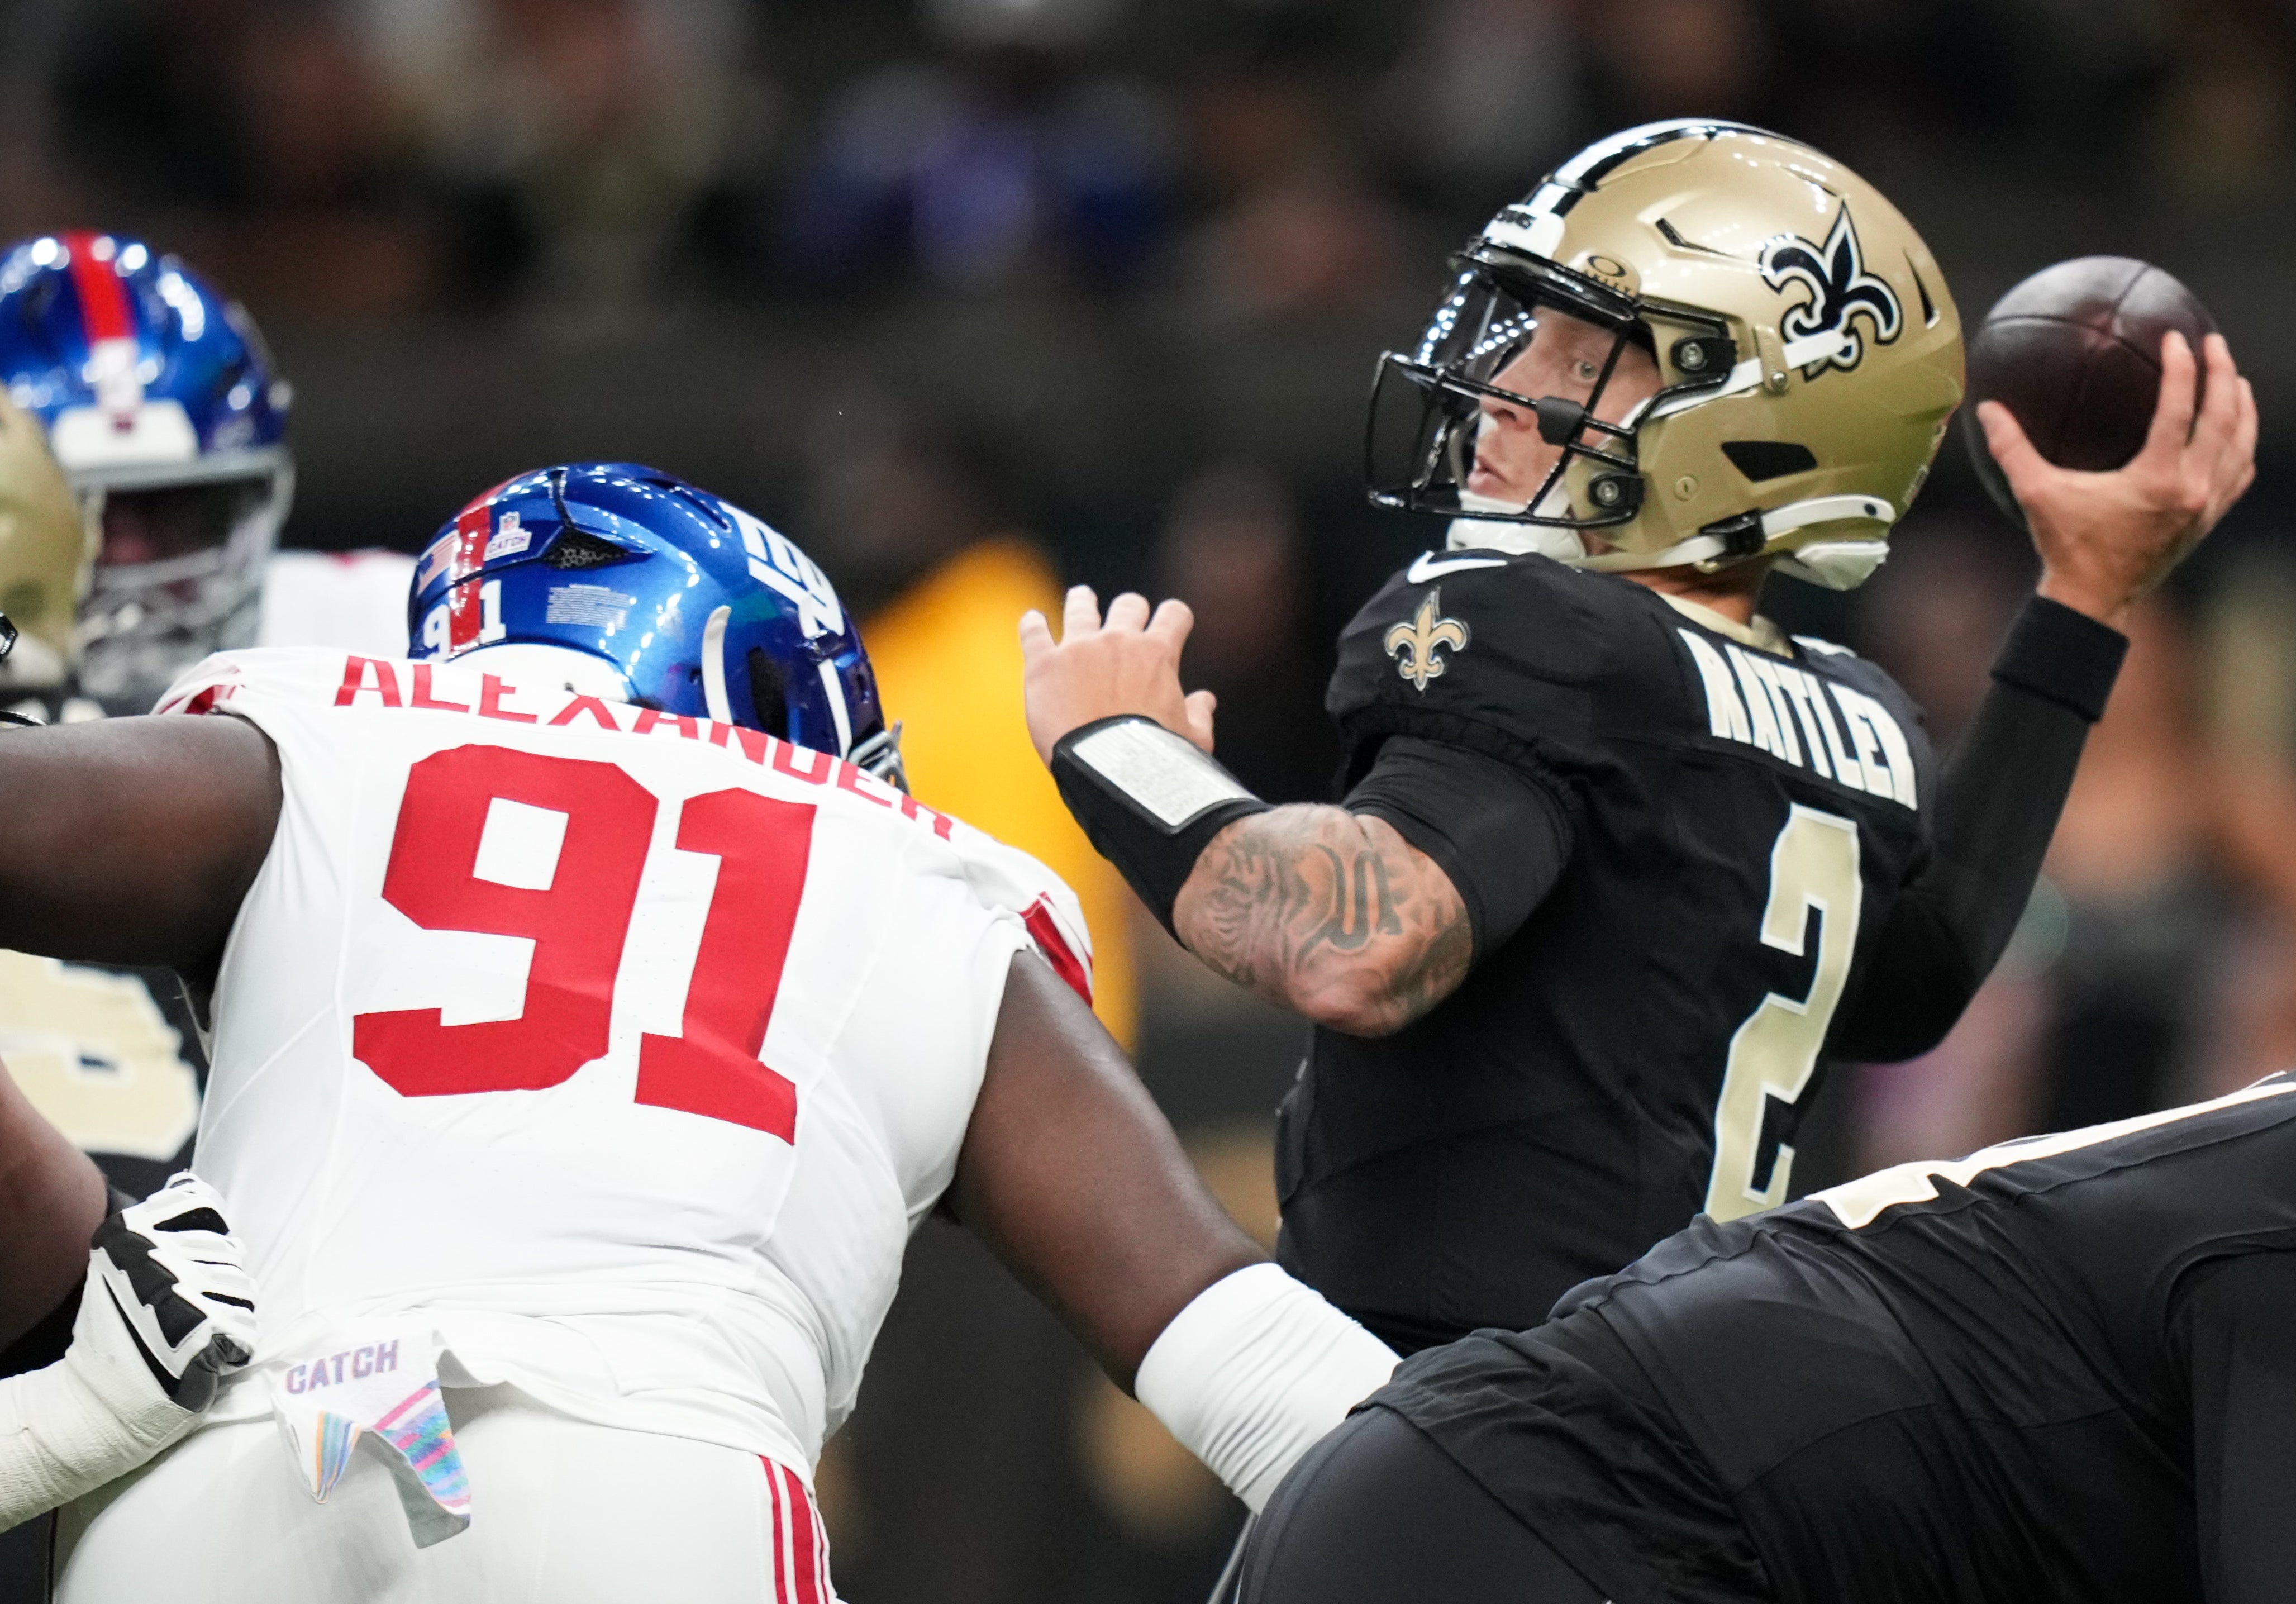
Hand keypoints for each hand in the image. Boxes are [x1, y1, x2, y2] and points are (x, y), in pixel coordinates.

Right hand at [82, 1172, 255, 1413]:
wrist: (98, 1399)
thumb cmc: (117, 1329)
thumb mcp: (120, 1263)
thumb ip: (157, 1226)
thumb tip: (192, 1185)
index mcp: (128, 1232)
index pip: (204, 1204)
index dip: (212, 1233)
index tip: (197, 1259)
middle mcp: (151, 1254)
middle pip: (229, 1252)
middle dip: (219, 1283)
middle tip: (187, 1312)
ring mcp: (177, 1289)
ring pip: (244, 1288)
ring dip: (229, 1314)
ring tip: (193, 1334)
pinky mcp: (202, 1327)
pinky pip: (246, 1326)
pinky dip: (233, 1346)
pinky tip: (203, 1356)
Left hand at [1019, 587, 1217, 765]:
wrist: (1107, 772)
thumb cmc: (1156, 761)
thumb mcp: (1192, 740)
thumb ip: (1199, 715)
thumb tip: (1205, 699)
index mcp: (1158, 653)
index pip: (1174, 614)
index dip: (1174, 617)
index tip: (1171, 624)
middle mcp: (1119, 640)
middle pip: (1129, 604)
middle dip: (1130, 610)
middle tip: (1124, 618)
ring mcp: (1078, 648)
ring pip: (1081, 606)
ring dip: (1082, 601)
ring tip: (1081, 599)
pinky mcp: (1044, 664)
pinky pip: (1033, 630)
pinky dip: (1033, 624)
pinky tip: (1033, 621)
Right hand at [1978, 331, 2256, 628]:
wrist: (2093, 599)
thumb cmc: (2066, 546)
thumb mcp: (2036, 494)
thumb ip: (2013, 449)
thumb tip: (1987, 409)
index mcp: (2157, 478)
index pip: (2180, 408)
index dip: (2182, 368)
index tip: (2179, 338)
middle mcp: (2192, 489)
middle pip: (2224, 418)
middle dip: (2223, 374)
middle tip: (2214, 344)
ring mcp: (2206, 506)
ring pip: (2240, 445)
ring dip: (2242, 407)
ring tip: (2234, 378)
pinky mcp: (2208, 520)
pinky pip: (2240, 474)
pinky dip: (2242, 446)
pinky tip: (2237, 431)